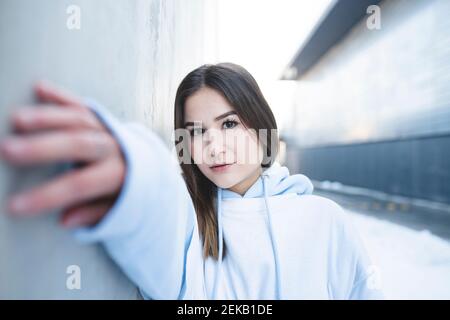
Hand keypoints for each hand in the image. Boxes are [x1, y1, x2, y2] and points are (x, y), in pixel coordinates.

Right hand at [0, 81, 125, 227]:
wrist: (149, 163)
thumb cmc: (125, 189)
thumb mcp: (118, 207)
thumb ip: (95, 213)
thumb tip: (66, 220)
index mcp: (117, 173)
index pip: (80, 184)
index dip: (48, 195)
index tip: (14, 206)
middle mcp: (112, 146)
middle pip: (78, 144)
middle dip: (42, 148)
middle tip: (7, 150)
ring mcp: (105, 127)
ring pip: (77, 119)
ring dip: (47, 118)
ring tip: (16, 119)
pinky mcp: (98, 114)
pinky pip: (80, 102)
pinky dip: (61, 95)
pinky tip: (39, 88)